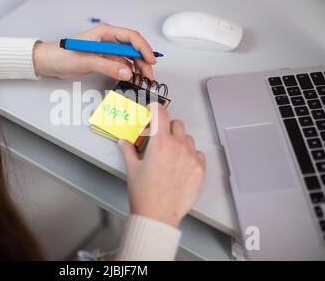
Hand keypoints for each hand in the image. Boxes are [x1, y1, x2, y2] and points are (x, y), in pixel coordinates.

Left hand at [32, 23, 156, 80]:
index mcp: (105, 33)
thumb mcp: (86, 60)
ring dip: (137, 68)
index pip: (131, 37)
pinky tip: (130, 81)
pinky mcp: (104, 60)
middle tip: (149, 76)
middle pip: (133, 49)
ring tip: (143, 80)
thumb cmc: (63, 55)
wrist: (49, 63)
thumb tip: (127, 73)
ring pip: (128, 58)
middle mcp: (108, 40)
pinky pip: (120, 66)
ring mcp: (107, 51)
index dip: (143, 48)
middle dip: (143, 61)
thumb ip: (108, 67)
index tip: (151, 60)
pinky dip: (127, 73)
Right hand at [118, 103, 205, 227]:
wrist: (158, 215)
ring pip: (188, 138)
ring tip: (170, 153)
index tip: (153, 110)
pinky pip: (197, 153)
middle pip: (176, 123)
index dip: (155, 109)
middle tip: (160, 137)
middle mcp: (178, 147)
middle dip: (167, 126)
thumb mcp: (133, 169)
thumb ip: (128, 151)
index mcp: (160, 143)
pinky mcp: (199, 169)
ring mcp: (191, 158)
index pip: (160, 113)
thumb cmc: (145, 194)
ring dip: (179, 140)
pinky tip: (181, 164)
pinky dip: (190, 154)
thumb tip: (124, 143)